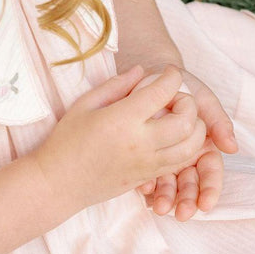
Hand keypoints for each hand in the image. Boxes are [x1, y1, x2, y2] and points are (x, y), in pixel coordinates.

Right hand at [31, 66, 206, 214]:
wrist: (59, 183)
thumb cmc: (67, 141)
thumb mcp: (86, 104)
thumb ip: (117, 85)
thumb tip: (142, 71)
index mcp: (123, 120)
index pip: (163, 92)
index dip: (172, 76)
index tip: (169, 71)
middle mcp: (141, 143)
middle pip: (187, 121)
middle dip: (189, 103)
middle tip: (174, 98)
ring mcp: (148, 163)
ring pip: (192, 146)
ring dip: (194, 128)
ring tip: (179, 118)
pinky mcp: (149, 177)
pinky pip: (181, 162)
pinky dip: (187, 147)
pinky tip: (174, 136)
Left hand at [138, 68, 238, 219]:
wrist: (151, 77)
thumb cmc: (183, 87)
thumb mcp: (204, 101)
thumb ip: (219, 122)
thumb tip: (233, 148)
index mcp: (204, 147)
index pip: (211, 173)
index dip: (210, 189)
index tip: (206, 204)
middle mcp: (186, 157)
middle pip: (191, 185)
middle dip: (188, 201)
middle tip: (183, 213)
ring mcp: (164, 160)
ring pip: (169, 186)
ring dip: (168, 199)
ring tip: (160, 208)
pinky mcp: (143, 159)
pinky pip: (146, 177)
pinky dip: (147, 186)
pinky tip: (144, 190)